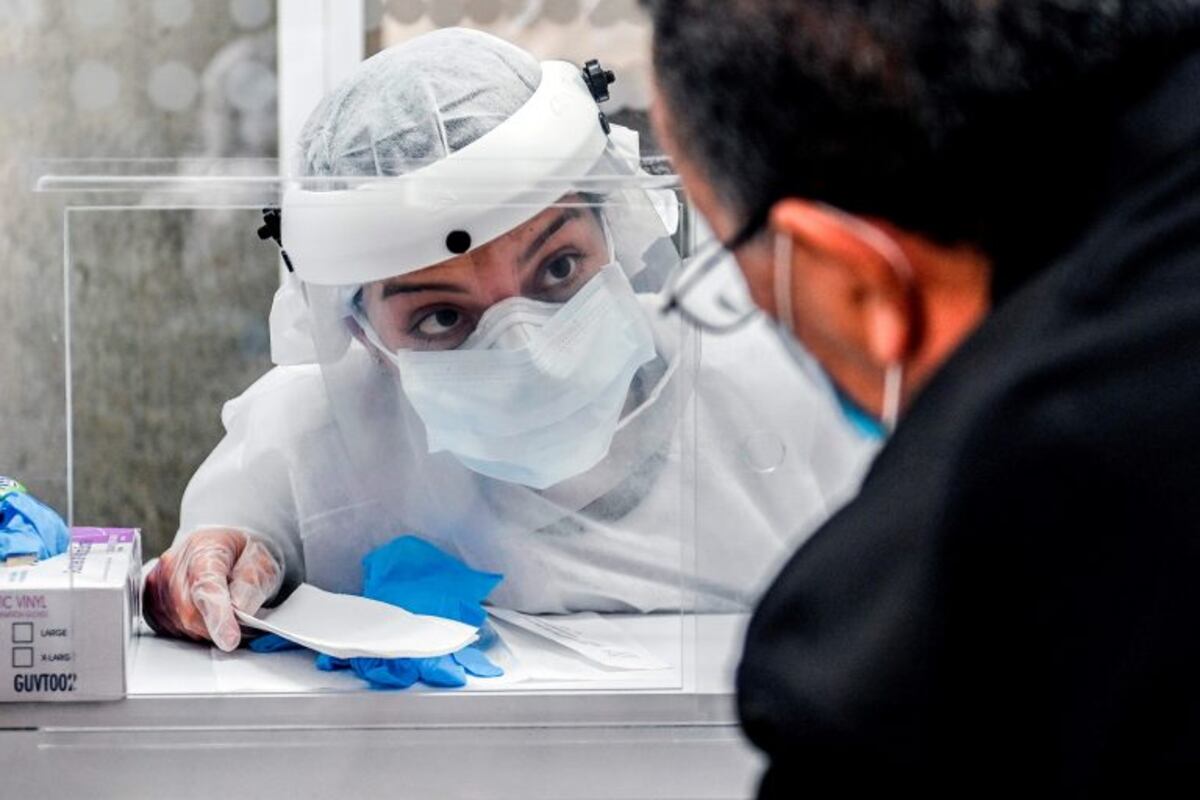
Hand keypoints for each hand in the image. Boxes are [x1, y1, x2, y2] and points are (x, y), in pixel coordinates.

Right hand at [142, 528, 282, 651]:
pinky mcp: (150, 598)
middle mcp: (174, 563)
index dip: (218, 616)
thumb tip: (239, 612)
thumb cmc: (243, 555)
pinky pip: (169, 628)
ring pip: (181, 624)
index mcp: (205, 548)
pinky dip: (191, 630)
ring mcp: (158, 581)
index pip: (207, 587)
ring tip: (223, 614)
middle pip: (190, 612)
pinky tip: (204, 616)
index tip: (230, 639)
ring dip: (206, 630)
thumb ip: (251, 587)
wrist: (225, 548)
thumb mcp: (261, 564)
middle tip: (240, 624)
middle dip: (218, 627)